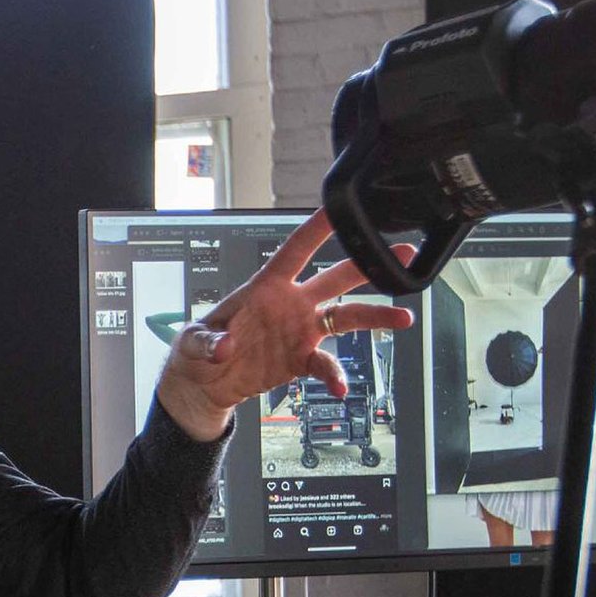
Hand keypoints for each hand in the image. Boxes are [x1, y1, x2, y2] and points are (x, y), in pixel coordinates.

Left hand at [155, 210, 416, 440]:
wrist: (207, 383)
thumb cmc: (199, 349)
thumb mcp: (192, 341)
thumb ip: (207, 341)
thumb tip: (223, 345)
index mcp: (265, 287)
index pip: (295, 251)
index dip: (316, 230)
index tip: (339, 209)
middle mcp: (291, 304)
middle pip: (335, 278)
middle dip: (368, 264)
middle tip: (399, 253)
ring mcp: (300, 331)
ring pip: (346, 317)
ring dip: (375, 316)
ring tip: (403, 316)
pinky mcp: (302, 359)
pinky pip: (326, 365)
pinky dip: (335, 376)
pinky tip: (341, 387)